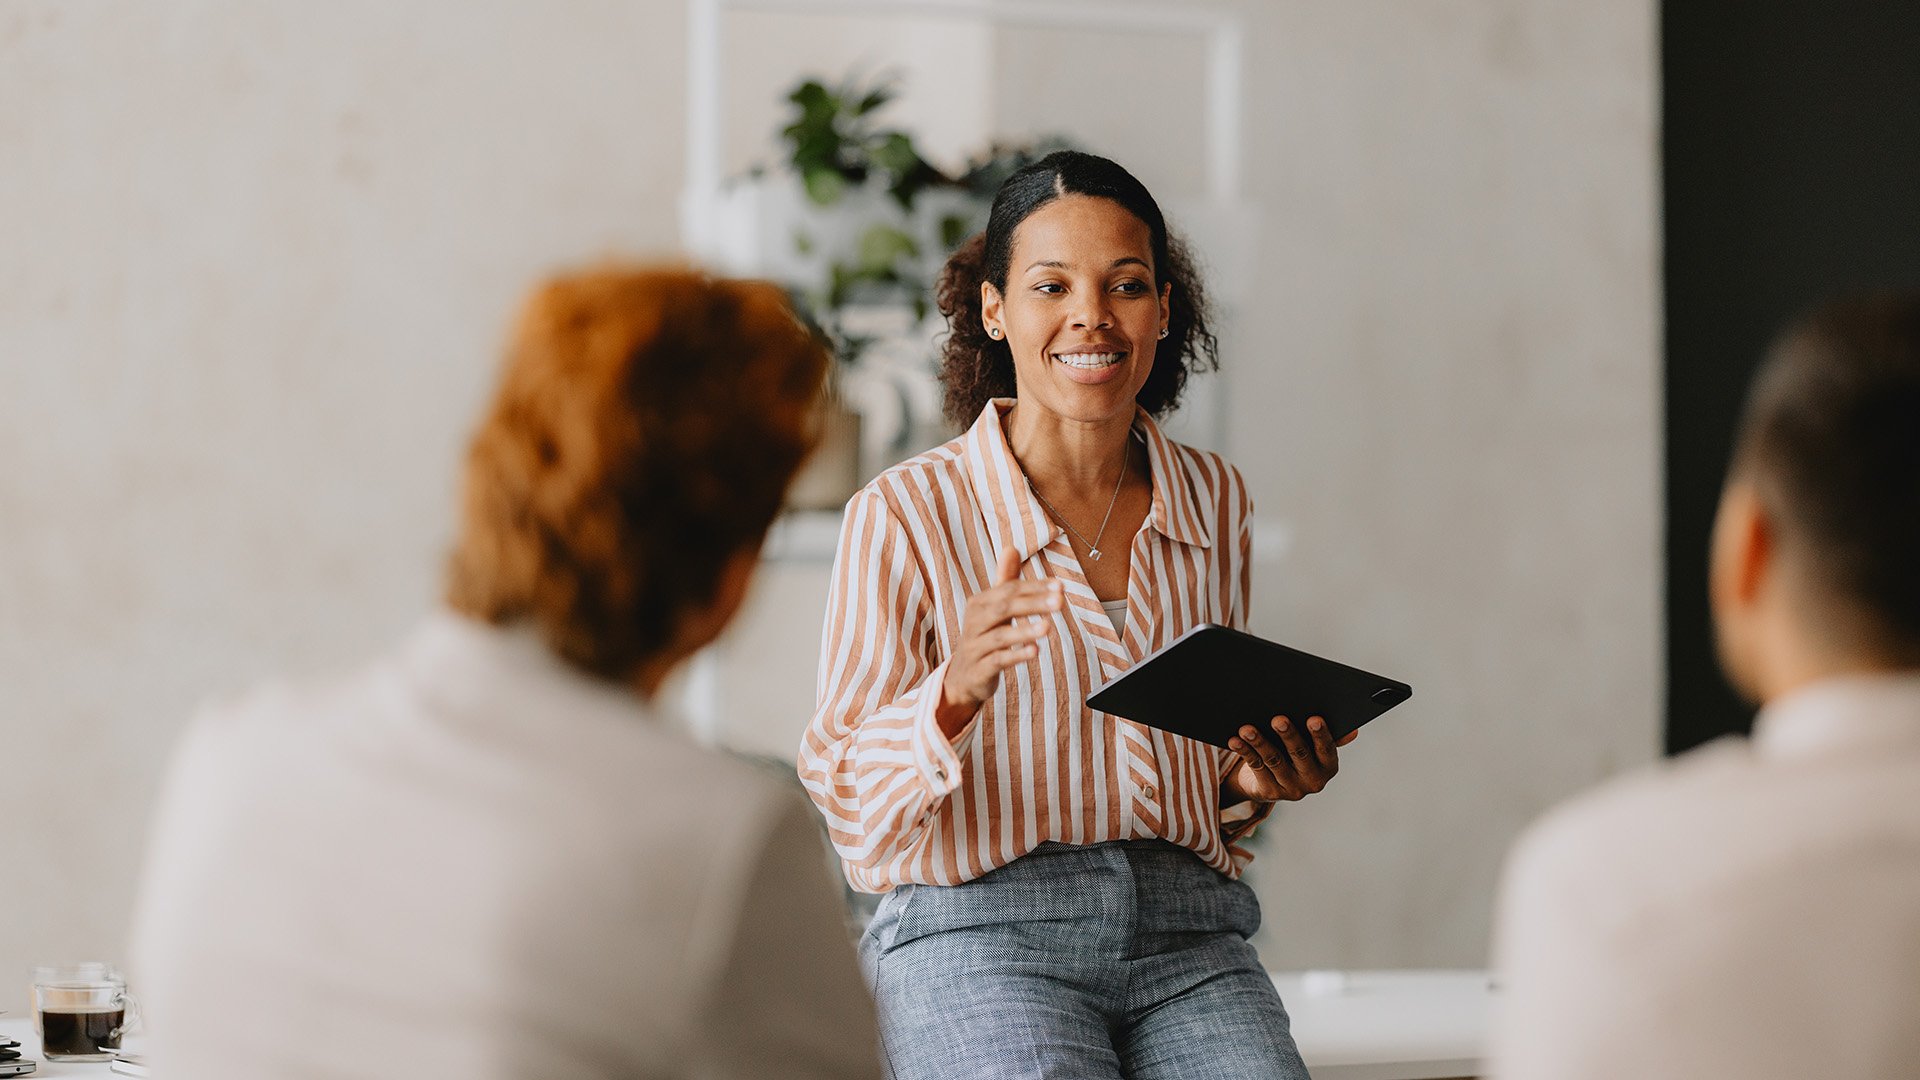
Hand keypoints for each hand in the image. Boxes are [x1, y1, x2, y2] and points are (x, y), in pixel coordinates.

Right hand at [936, 547, 1062, 736]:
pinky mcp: (979, 669)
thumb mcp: (993, 609)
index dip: (1035, 587)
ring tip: (1048, 627)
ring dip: (1024, 631)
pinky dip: (1015, 655)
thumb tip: (1011, 547)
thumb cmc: (984, 636)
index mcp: (979, 604)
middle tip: (1060, 601)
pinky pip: (997, 661)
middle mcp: (974, 622)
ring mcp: (975, 646)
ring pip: (999, 636)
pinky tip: (1034, 651)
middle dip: (1032, 603)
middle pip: (1003, 608)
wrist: (962, 677)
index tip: (1060, 586)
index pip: (1009, 590)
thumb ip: (1005, 581)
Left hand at [1223, 715, 1358, 803]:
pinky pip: (1255, 766)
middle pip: (1299, 755)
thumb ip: (1331, 737)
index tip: (1313, 718)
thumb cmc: (1297, 754)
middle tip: (1278, 718)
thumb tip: (1353, 731)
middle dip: (1289, 735)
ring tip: (1247, 727)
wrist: (1272, 782)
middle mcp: (1312, 781)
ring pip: (1273, 760)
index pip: (1327, 750)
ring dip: (1260, 742)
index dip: (1320, 735)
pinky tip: (1235, 740)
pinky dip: (1244, 751)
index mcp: (1328, 767)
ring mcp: (1290, 789)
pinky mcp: (1269, 791)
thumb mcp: (1315, 747)